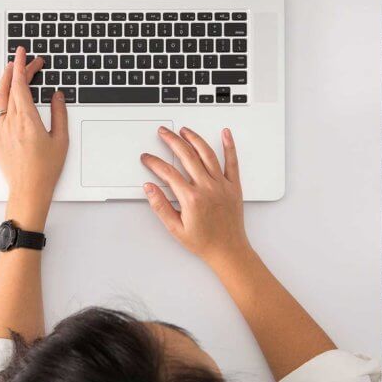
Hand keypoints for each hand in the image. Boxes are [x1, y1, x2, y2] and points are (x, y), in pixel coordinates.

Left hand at [0, 47, 68, 230]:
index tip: (24, 55)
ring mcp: (1, 130)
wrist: (28, 189)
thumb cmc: (46, 169)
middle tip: (26, 60)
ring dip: (5, 80)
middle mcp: (11, 122)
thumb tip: (57, 96)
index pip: (21, 85)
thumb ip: (59, 114)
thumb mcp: (61, 139)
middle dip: (18, 70)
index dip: (22, 67)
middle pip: (11, 88)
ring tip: (11, 69)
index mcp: (28, 120)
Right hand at [140, 127, 249, 265]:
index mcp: (191, 198)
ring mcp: (222, 185)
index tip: (147, 158)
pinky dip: (229, 146)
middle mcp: (207, 188)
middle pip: (186, 156)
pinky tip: (225, 134)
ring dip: (194, 139)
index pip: (168, 173)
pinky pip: (232, 162)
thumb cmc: (204, 242)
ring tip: (184, 130)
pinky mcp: (234, 186)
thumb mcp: (175, 228)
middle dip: (172, 141)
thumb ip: (160, 206)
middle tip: (163, 132)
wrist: (228, 251)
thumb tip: (149, 188)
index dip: (154, 162)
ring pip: (207, 154)